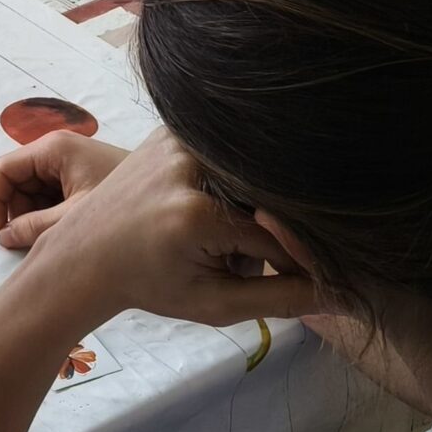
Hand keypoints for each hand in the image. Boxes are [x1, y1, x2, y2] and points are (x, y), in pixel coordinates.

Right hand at [0, 132, 131, 250]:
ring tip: (52, 238)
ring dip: (34, 215)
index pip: (4, 168)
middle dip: (17, 211)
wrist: (182, 197)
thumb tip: (3, 238)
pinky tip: (66, 231)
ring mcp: (72, 162)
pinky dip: (50, 213)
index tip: (0, 233)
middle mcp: (60, 150)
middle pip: (18, 179)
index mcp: (54, 149)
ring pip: (34, 189)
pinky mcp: (83, 175)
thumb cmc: (126, 206)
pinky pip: (52, 192)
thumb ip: (34, 228)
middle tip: (29, 241)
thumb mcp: (73, 219)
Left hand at [12, 131, 320, 329]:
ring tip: (214, 235)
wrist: (88, 251)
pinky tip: (199, 207)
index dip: (289, 264)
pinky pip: (227, 155)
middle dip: (264, 235)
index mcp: (199, 215)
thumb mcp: (216, 303)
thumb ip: (282, 298)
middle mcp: (192, 166)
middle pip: (268, 200)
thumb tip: (344, 293)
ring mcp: (180, 140)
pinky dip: (230, 184)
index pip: (279, 238)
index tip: (284, 277)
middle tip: (233, 256)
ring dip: (248, 208)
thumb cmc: (151, 284)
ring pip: (251, 176)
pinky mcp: (174, 128)